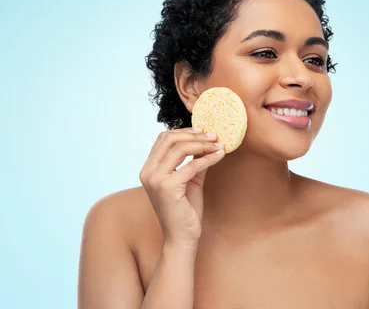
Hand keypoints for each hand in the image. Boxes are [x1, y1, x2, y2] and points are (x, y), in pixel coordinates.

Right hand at [139, 128, 224, 247]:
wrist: (182, 237)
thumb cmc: (185, 211)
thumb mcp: (190, 180)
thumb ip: (194, 161)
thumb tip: (207, 142)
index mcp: (148, 169)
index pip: (163, 139)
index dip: (184, 131)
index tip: (203, 131)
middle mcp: (147, 172)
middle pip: (170, 139)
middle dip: (194, 135)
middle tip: (214, 135)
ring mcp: (155, 179)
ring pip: (180, 148)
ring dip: (203, 144)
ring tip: (219, 144)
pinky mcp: (167, 187)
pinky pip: (192, 165)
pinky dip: (208, 158)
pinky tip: (220, 156)